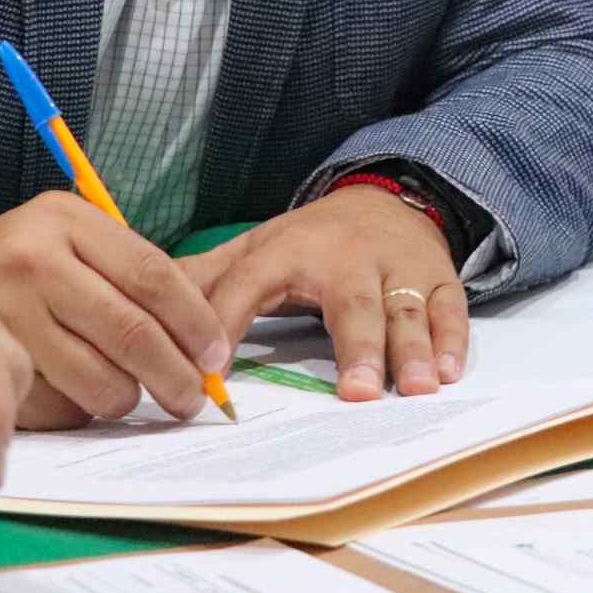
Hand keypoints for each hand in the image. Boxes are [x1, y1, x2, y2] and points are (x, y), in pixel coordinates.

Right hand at [0, 191, 231, 427]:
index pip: (152, 274)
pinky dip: (77, 410)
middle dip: (175, 375)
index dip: (195, 322)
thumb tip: (209, 344)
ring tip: (124, 394)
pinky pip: (58, 407)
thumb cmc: (23, 271)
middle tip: (192, 399)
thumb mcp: (72, 245)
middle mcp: (31, 258)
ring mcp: (2, 313)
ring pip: (99, 380)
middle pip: (131, 331)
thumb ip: (131, 279)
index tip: (217, 355)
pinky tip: (70, 394)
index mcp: (64, 219)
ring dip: (125, 398)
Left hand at [181, 187, 467, 401]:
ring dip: (413, 348)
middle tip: (357, 394)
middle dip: (358, 347)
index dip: (229, 325)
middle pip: (352, 303)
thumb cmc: (312, 241)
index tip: (214, 373)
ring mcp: (398, 269)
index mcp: (289, 252)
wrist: (386, 199)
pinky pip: (449, 307)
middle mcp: (347, 259)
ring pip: (405, 308)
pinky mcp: (438, 278)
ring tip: (417, 387)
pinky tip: (449, 372)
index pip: (252, 286)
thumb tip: (140, 305)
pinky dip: (453, 339)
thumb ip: (206, 279)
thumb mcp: (256, 248)